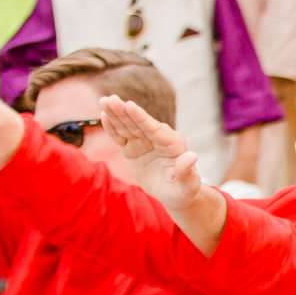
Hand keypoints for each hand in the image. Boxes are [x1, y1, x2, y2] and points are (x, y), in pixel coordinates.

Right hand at [98, 94, 202, 211]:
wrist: (174, 195)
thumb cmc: (184, 191)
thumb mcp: (187, 185)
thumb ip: (186, 171)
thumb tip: (192, 156)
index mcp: (173, 145)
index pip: (154, 129)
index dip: (141, 118)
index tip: (129, 105)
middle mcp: (158, 139)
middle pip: (138, 124)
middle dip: (124, 112)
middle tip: (111, 99)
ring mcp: (144, 142)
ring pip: (128, 127)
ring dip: (115, 115)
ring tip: (104, 101)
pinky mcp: (133, 148)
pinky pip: (120, 137)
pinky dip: (112, 127)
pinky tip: (104, 115)